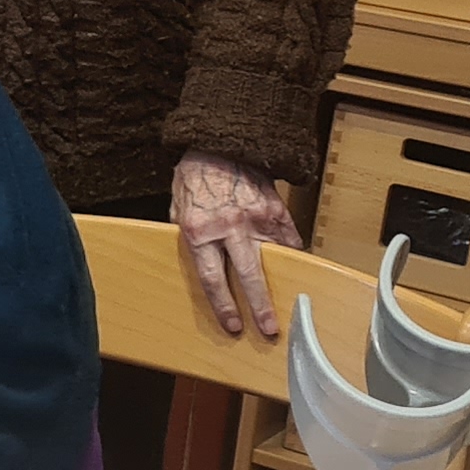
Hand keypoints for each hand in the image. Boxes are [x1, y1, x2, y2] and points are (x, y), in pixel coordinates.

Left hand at [174, 149, 302, 335]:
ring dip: (279, 282)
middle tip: (268, 328)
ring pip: (272, 258)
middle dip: (259, 306)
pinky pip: (288, 239)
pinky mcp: (275, 208)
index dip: (223, 304)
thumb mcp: (177, 210)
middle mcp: (229, 226)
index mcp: (199, 230)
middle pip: (247, 275)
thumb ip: (189, 239)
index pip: (212, 277)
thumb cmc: (195, 177)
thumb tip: (201, 265)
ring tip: (287, 302)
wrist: (219, 142)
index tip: (232, 324)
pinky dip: (290, 254)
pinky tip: (291, 267)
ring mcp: (255, 217)